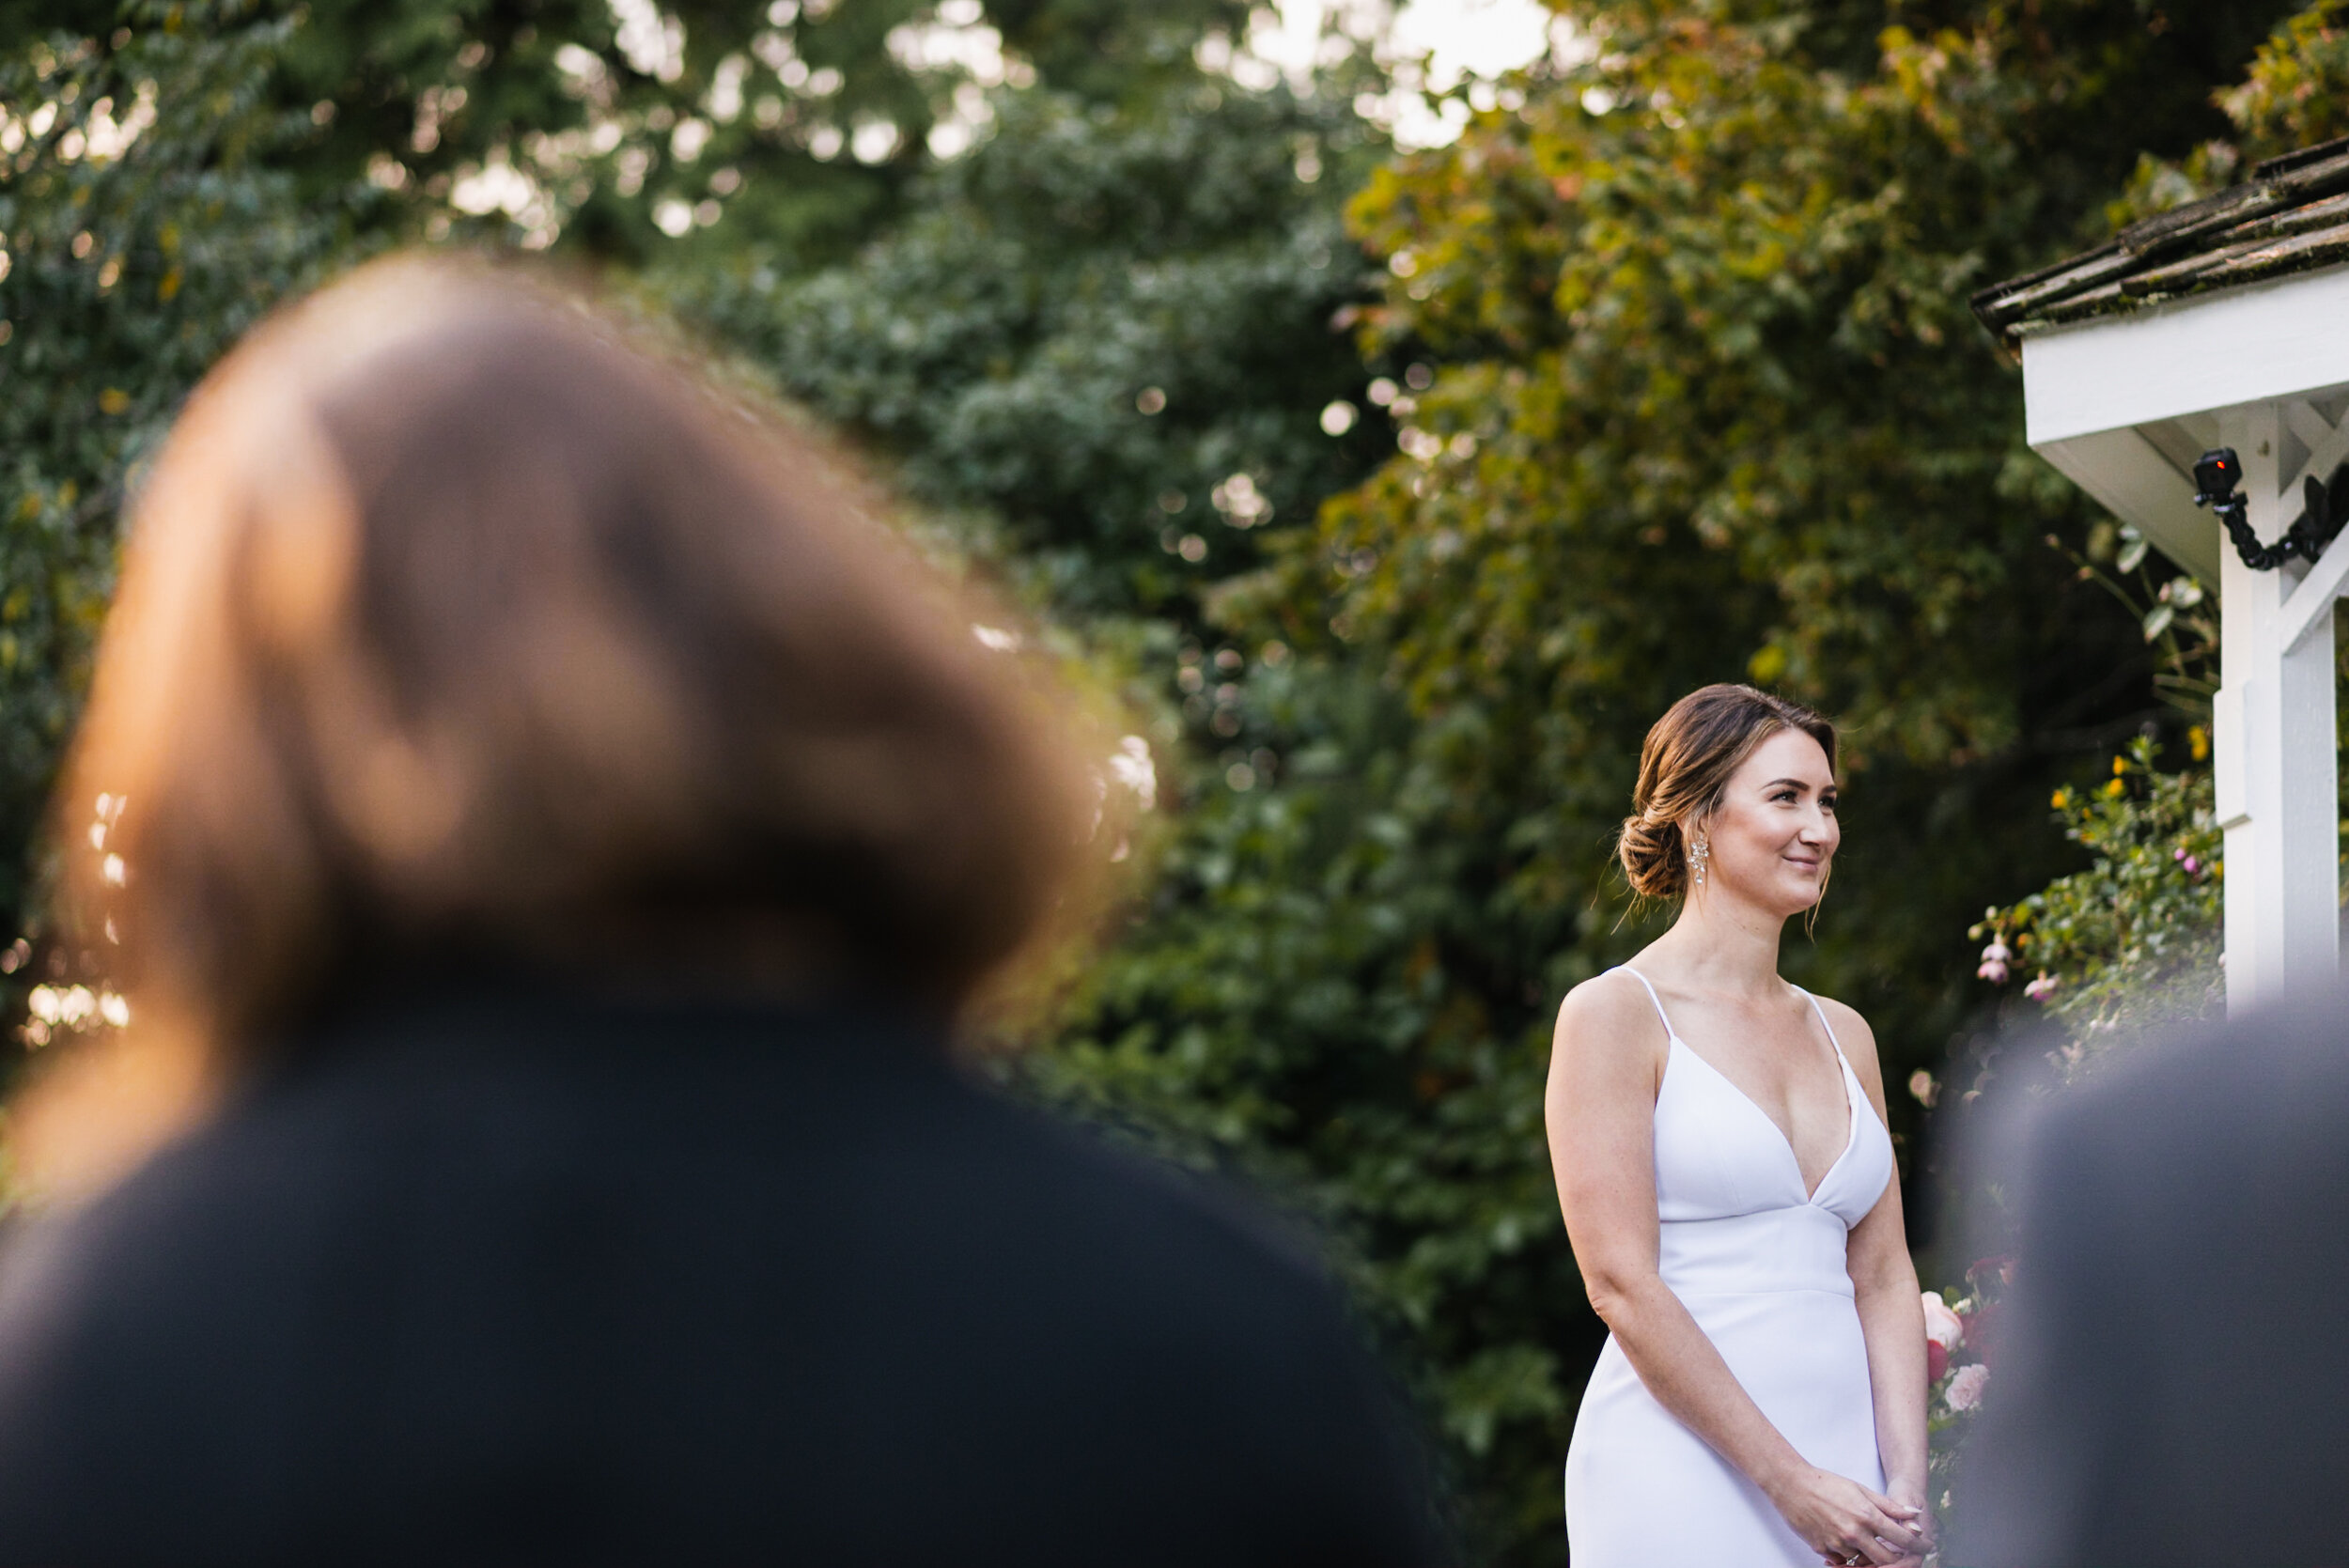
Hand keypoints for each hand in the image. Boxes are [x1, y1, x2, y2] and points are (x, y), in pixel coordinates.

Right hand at [1764, 1463, 1926, 1565]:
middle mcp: (1854, 1533)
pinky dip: (1847, 1555)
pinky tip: (1845, 1542)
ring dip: (1869, 1557)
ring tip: (1866, 1544)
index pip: (1901, 1539)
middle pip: (1887, 1560)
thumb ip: (1889, 1506)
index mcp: (1866, 1516)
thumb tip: (1914, 1515)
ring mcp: (1838, 1543)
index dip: (1917, 1545)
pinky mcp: (1822, 1549)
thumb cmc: (1825, 1483)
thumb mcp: (1860, 1489)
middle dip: (1897, 1560)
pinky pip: (1842, 1560)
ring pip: (1863, 1562)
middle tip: (1899, 1554)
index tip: (1925, 1546)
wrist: (1791, 1485)